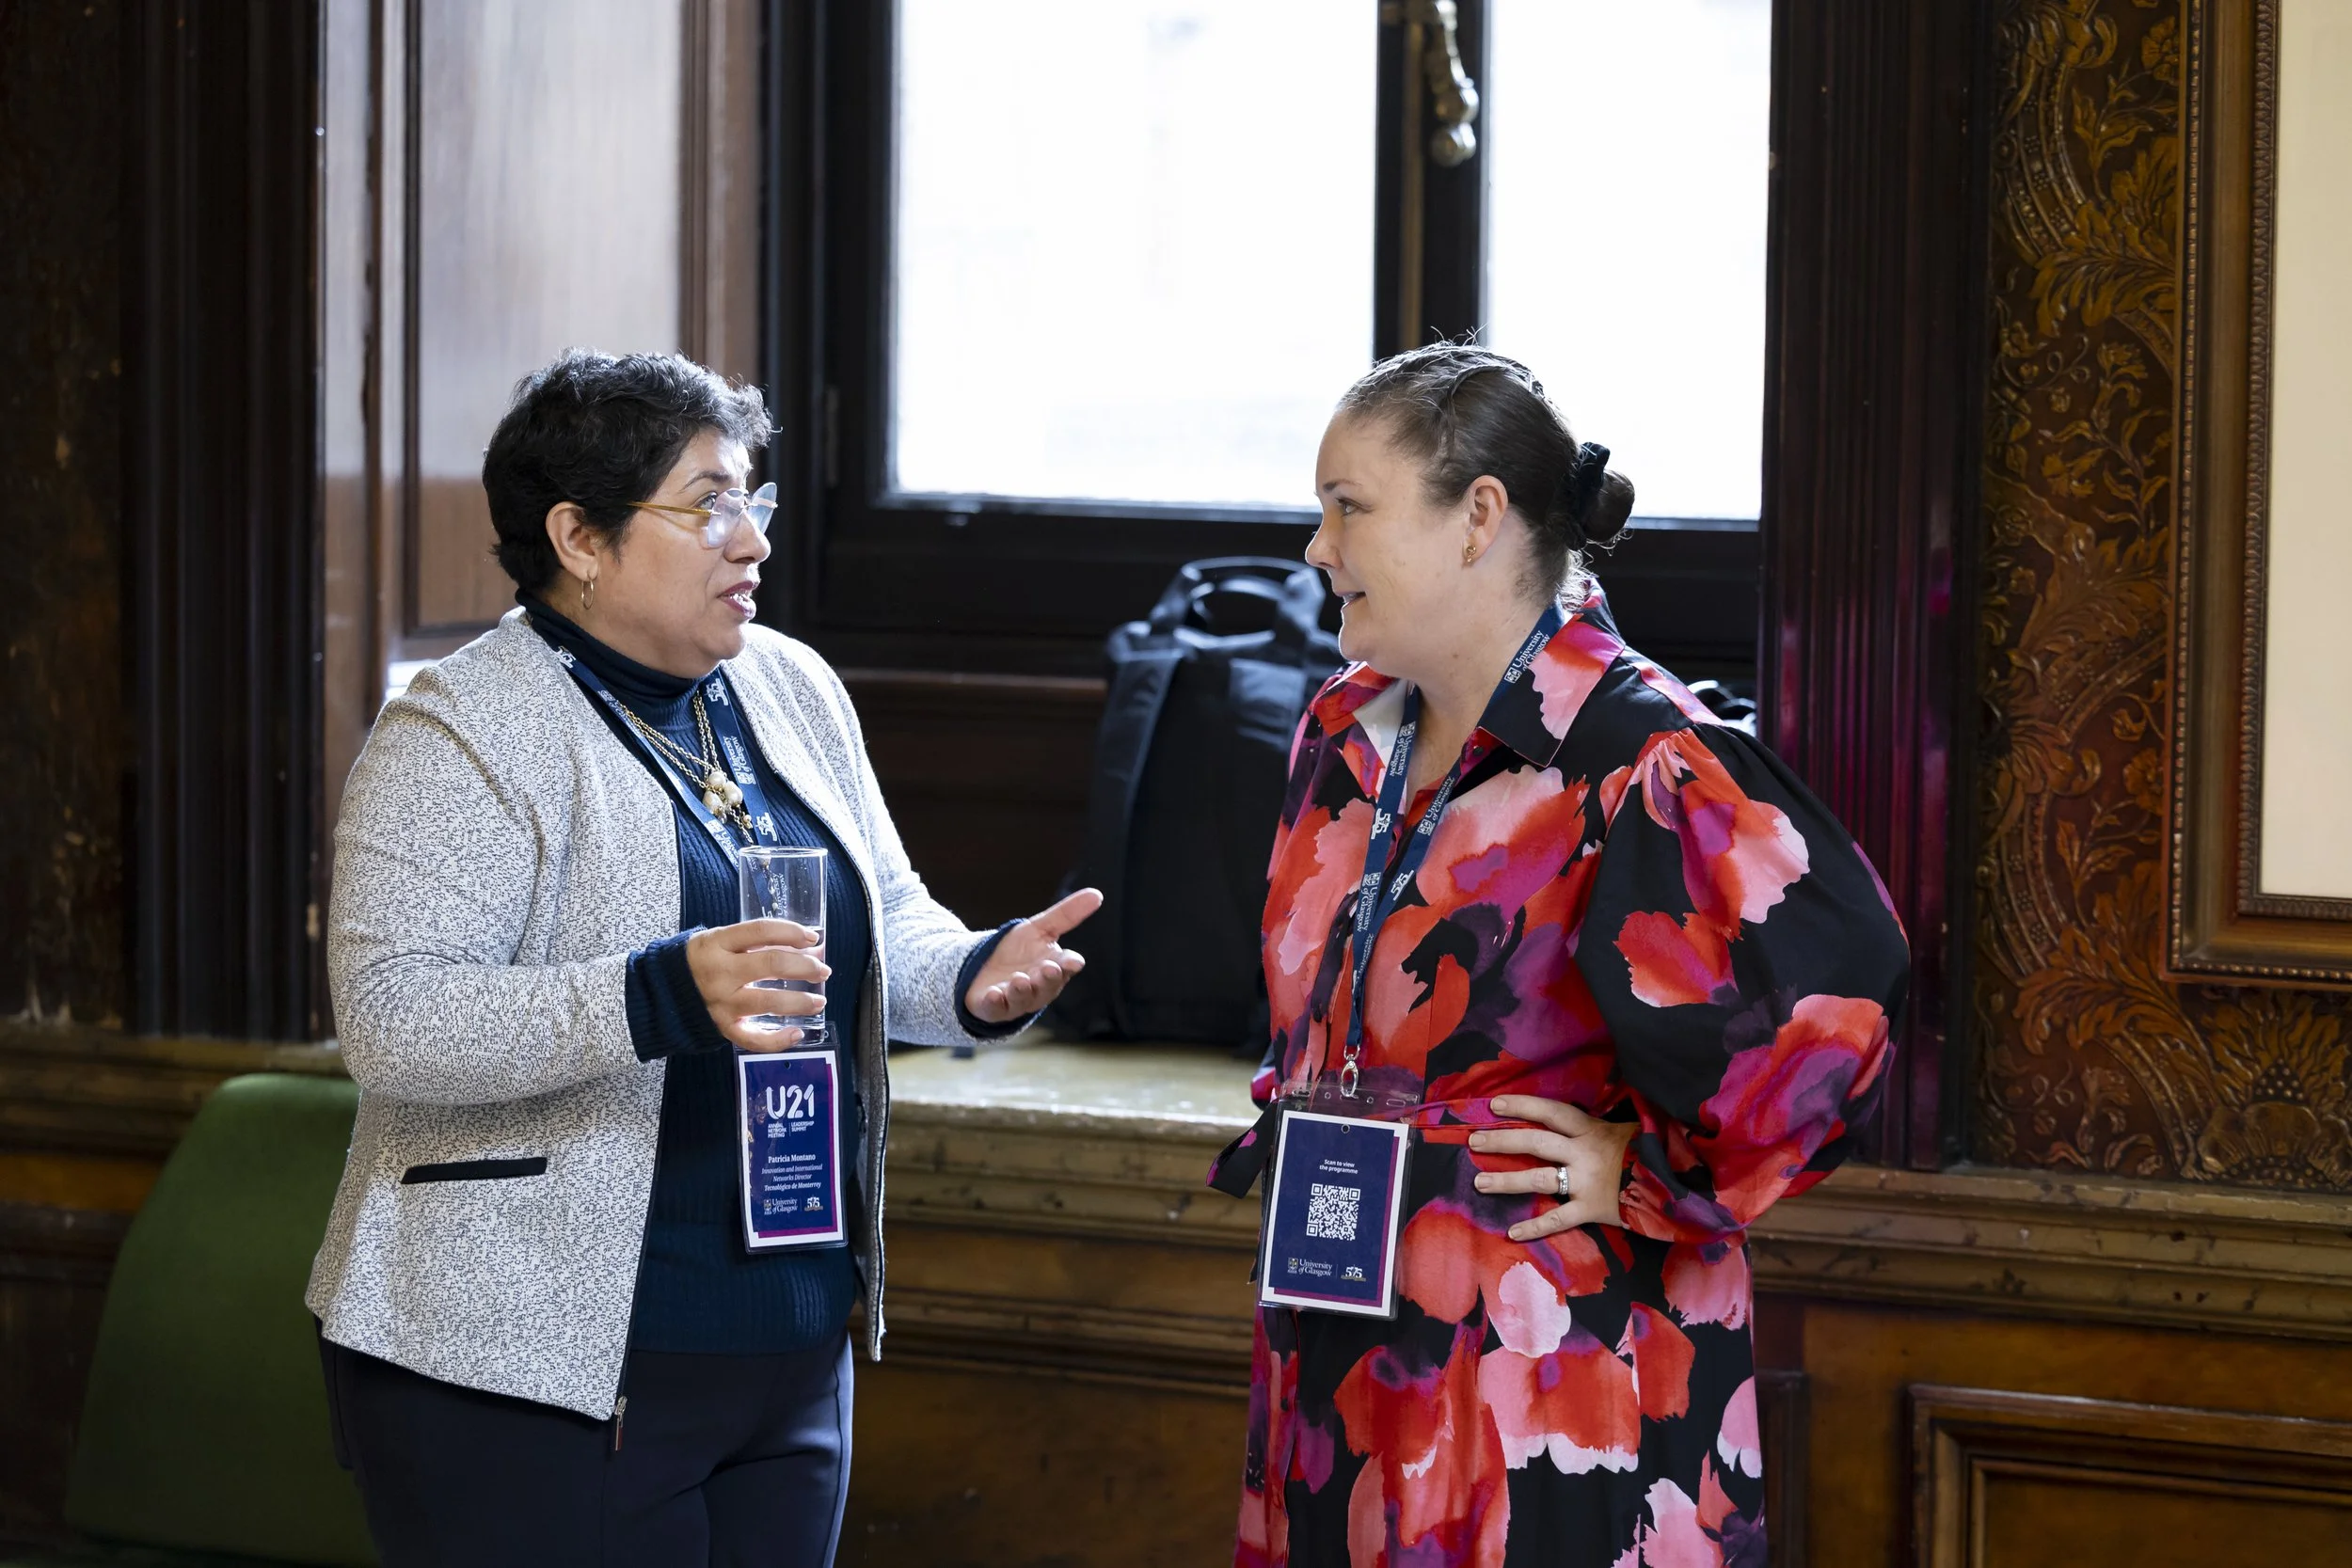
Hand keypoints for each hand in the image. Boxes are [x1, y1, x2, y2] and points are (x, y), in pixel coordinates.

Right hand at [686, 919, 829, 1052]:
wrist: (664, 991)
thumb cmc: (701, 960)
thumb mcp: (722, 941)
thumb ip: (760, 942)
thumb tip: (810, 946)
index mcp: (718, 943)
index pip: (762, 931)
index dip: (792, 932)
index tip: (813, 937)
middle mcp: (720, 972)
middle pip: (772, 965)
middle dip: (805, 966)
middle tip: (823, 970)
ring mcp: (721, 1002)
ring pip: (768, 1002)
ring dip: (801, 1002)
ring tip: (819, 1001)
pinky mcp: (722, 1027)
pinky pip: (753, 1038)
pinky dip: (778, 1040)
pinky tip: (797, 1033)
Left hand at [963, 888, 1103, 1025]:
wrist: (982, 968)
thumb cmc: (1017, 951)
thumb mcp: (1039, 929)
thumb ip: (1066, 915)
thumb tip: (1097, 894)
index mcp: (1054, 968)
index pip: (1067, 967)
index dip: (1069, 965)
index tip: (1072, 961)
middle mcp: (1039, 988)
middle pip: (1048, 986)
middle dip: (1048, 978)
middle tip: (1048, 968)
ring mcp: (1016, 1000)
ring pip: (1024, 999)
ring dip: (1022, 991)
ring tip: (1020, 979)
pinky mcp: (992, 1008)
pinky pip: (996, 1009)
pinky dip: (996, 1003)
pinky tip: (995, 994)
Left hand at [1467, 1095, 1638, 1241]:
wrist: (1677, 1182)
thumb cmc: (1649, 1151)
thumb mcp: (1627, 1128)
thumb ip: (1600, 1124)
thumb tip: (1574, 1117)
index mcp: (1591, 1129)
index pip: (1551, 1112)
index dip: (1523, 1106)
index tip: (1495, 1105)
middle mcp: (1583, 1153)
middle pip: (1536, 1142)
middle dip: (1503, 1141)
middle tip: (1474, 1141)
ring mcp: (1586, 1182)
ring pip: (1540, 1179)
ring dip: (1507, 1180)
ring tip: (1480, 1182)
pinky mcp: (1592, 1209)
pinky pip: (1559, 1219)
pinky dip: (1536, 1227)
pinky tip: (1513, 1232)